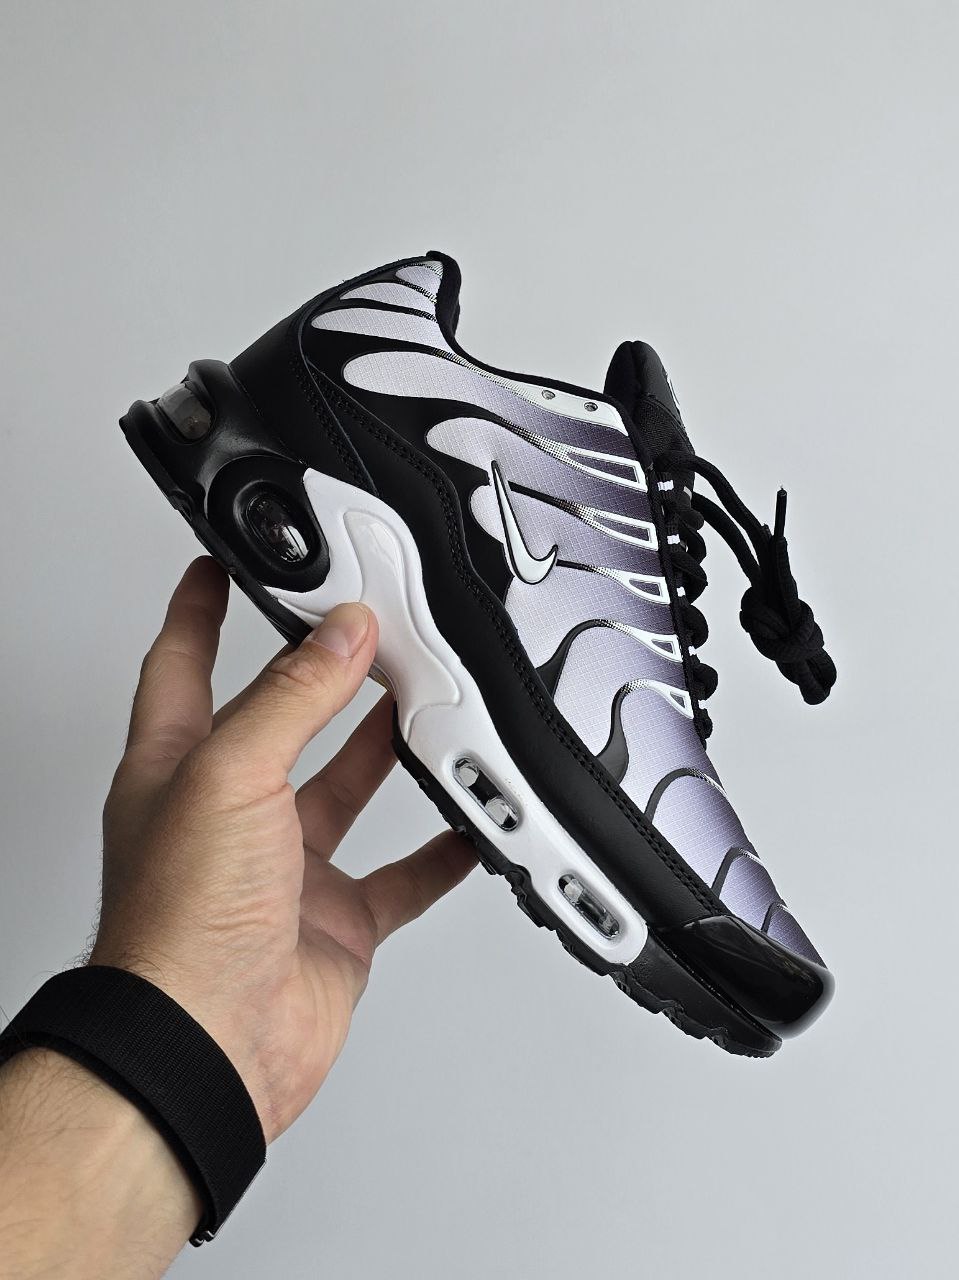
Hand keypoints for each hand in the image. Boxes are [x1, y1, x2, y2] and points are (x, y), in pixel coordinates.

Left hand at [92, 557, 475, 1141]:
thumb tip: (342, 636)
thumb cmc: (179, 927)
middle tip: (362, 630)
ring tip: (424, 704)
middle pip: (280, 722)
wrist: (208, 1046)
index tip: (220, 567)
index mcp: (179, 770)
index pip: (181, 666)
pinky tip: (468, 828)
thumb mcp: (230, 777)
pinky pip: (399, 877)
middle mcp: (228, 814)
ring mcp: (284, 869)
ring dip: (385, 750)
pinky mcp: (334, 919)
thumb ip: (291, 700)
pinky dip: (438, 853)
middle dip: (318, 676)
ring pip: (344, 790)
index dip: (197, 612)